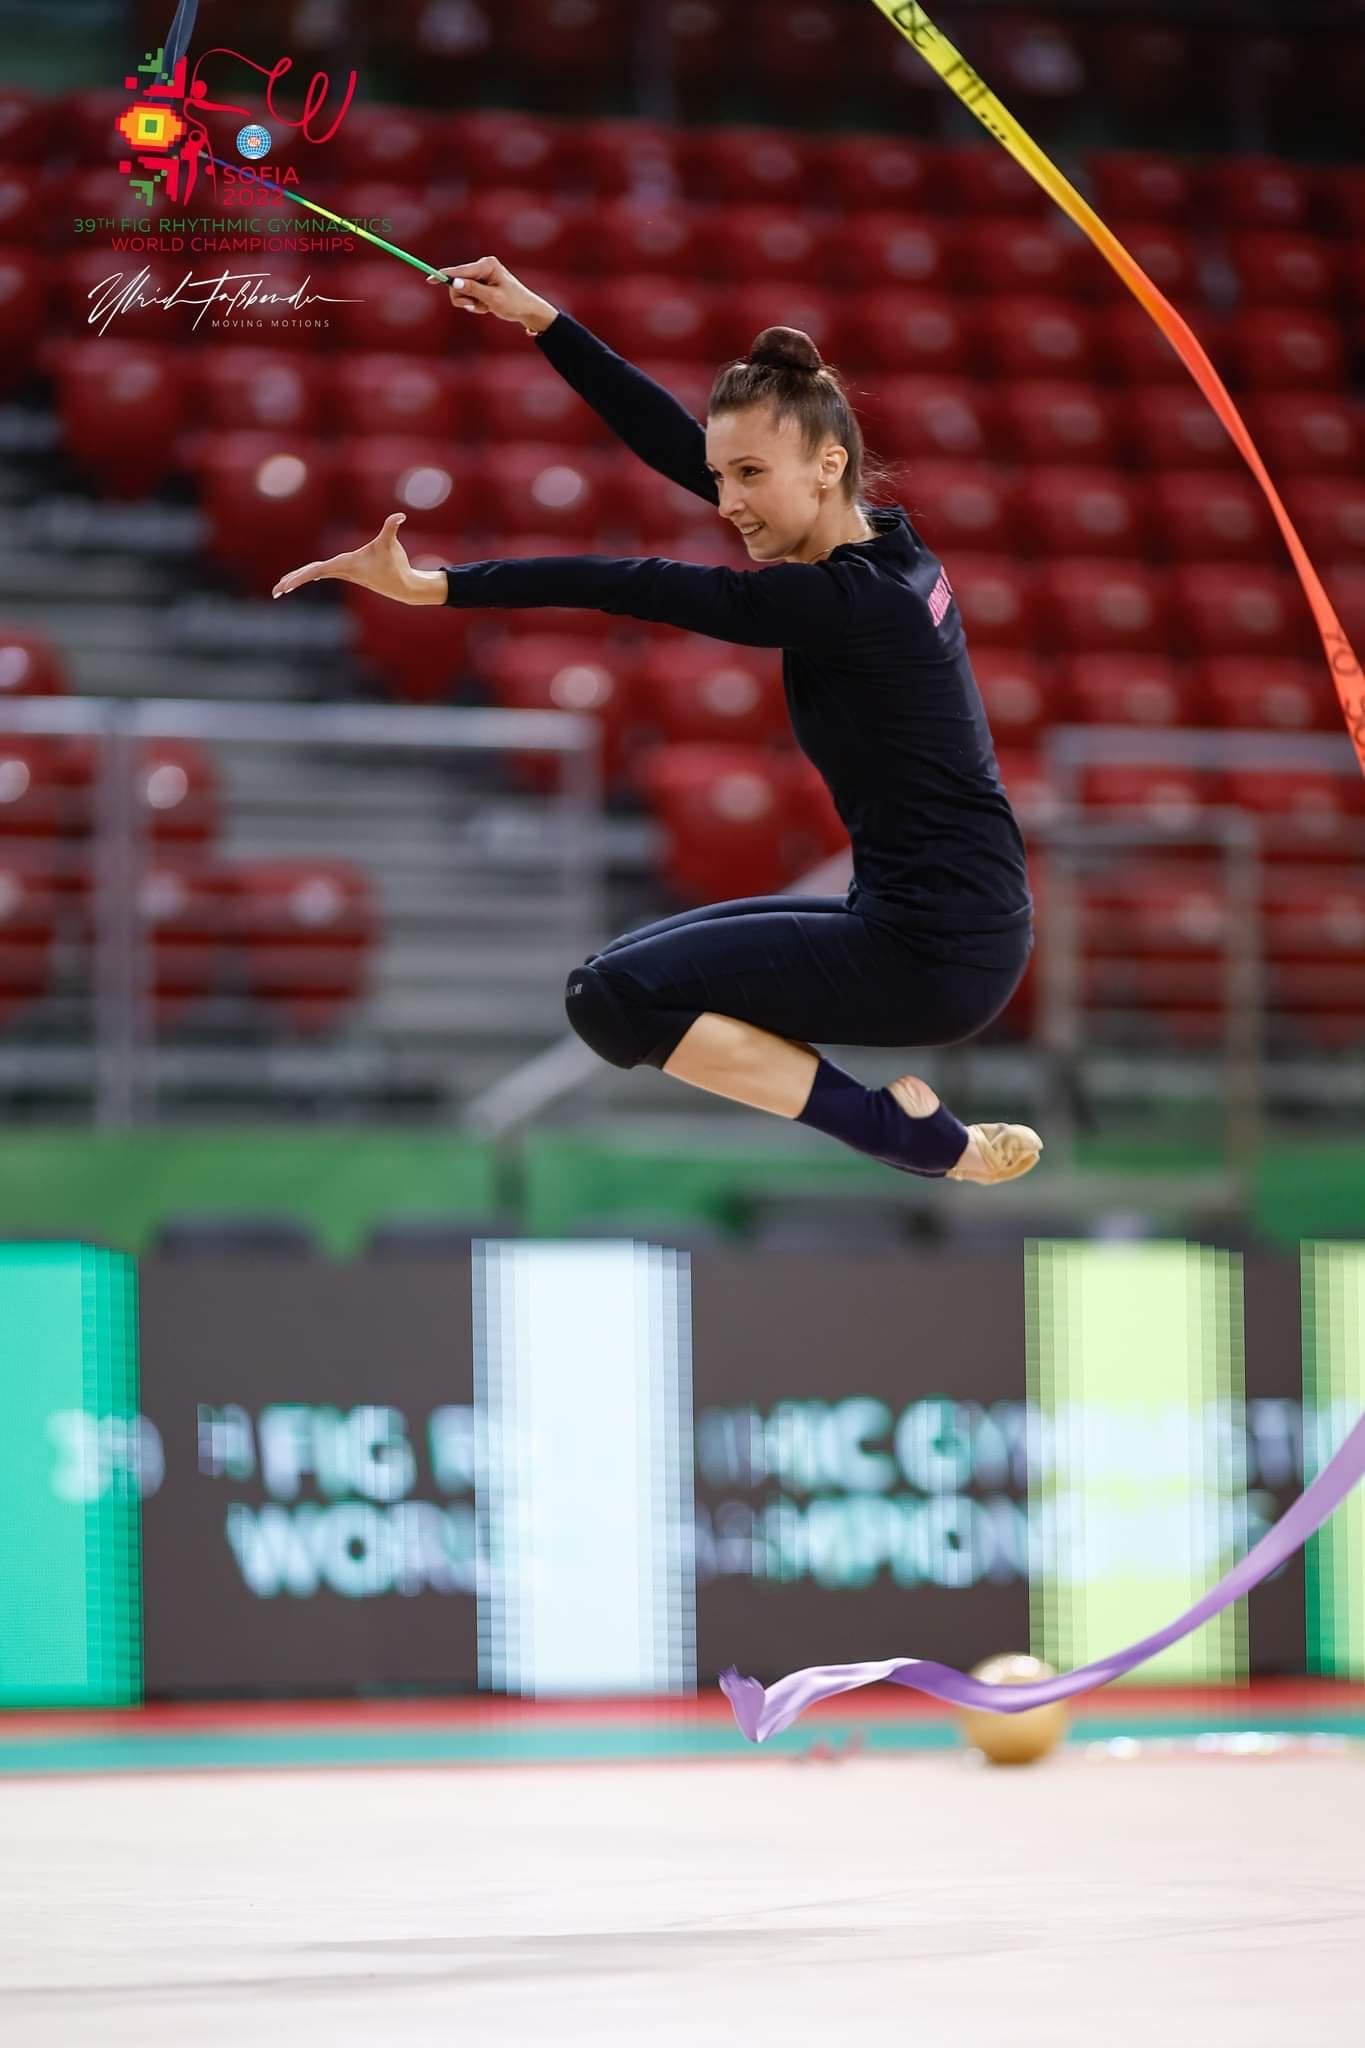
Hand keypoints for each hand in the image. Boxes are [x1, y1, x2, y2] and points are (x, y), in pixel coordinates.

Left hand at [272, 512, 445, 605]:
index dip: (301, 576)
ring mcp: (343, 572)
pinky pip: (323, 573)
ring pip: (314, 574)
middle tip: (276, 591)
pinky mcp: (348, 572)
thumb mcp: (391, 544)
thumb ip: (391, 527)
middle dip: (293, 582)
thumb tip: (400, 515)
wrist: (403, 586)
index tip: (286, 585)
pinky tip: (304, 578)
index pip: (317, 570)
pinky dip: (310, 575)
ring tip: (281, 588)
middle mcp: (341, 569)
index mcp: (344, 564)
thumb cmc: (395, 564)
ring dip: (298, 580)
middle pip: (310, 574)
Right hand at [425, 254, 557, 334]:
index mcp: (487, 265)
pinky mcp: (479, 284)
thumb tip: (455, 282)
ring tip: (485, 307)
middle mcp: (482, 266)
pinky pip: (467, 296)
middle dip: (463, 297)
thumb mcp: (493, 298)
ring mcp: (480, 275)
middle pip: (457, 282)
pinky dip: (475, 305)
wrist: (527, 310)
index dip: (444, 276)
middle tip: (476, 306)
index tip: (430, 279)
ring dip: (470, 303)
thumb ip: (474, 290)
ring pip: (460, 291)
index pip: (460, 270)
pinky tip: (487, 306)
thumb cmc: (514, 303)